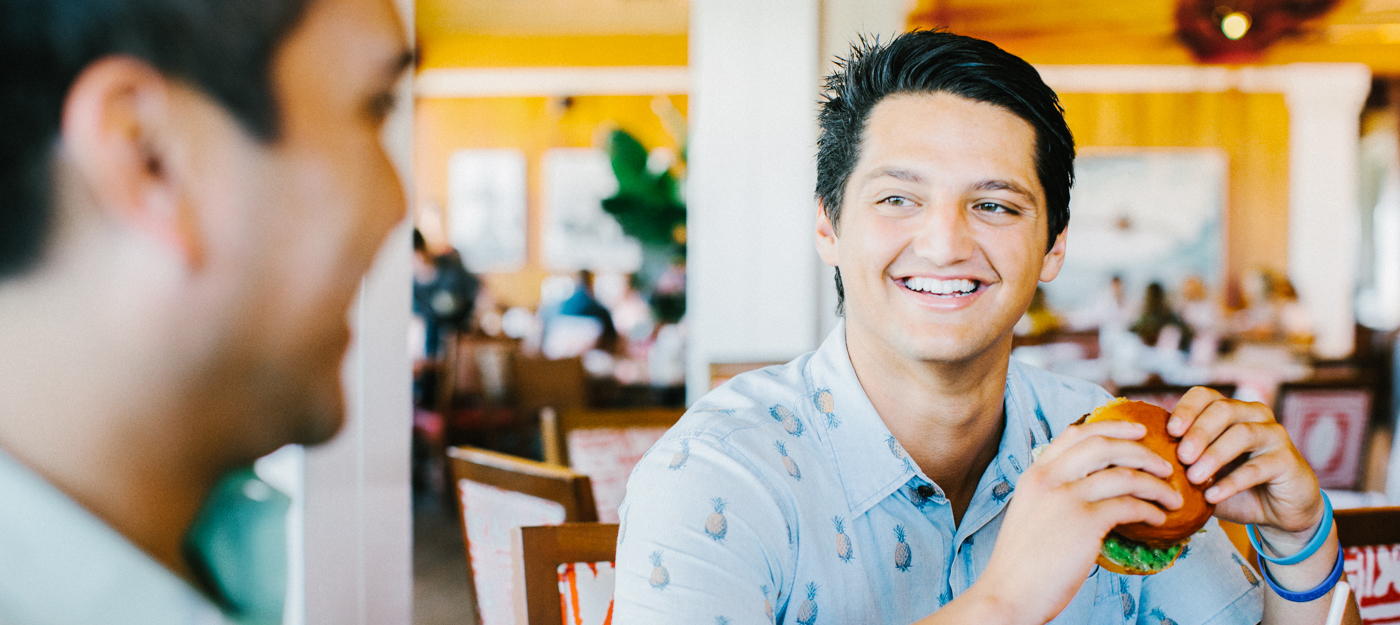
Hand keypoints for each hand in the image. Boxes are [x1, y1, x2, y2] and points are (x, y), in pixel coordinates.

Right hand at [971, 418, 1180, 624]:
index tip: (1136, 430)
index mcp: (1035, 474)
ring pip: (1124, 474)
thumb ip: (1054, 492)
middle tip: (1164, 464)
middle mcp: (1049, 478)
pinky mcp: (1084, 523)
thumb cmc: (1021, 562)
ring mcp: (1066, 498)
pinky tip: (1158, 519)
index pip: (1075, 433)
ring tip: (1171, 496)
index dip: (1111, 426)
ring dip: (1156, 484)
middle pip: (1104, 445)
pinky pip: (1129, 505)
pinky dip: (1150, 509)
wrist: (1007, 593)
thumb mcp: (1031, 512)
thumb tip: (1091, 486)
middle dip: (1141, 450)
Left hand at [1167, 387, 1324, 546]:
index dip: (1186, 409)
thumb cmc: (1233, 485)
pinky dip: (1232, 481)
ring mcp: (1273, 435)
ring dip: (1214, 455)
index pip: (1204, 396)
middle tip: (1181, 456)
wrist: (1278, 510)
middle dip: (1198, 432)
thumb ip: (1179, 461)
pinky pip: (1258, 467)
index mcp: (1229, 410)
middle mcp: (1253, 415)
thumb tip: (1140, 458)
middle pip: (1222, 410)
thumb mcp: (1202, 471)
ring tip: (1193, 477)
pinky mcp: (1288, 460)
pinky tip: (1213, 495)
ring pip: (1242, 433)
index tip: (1170, 430)